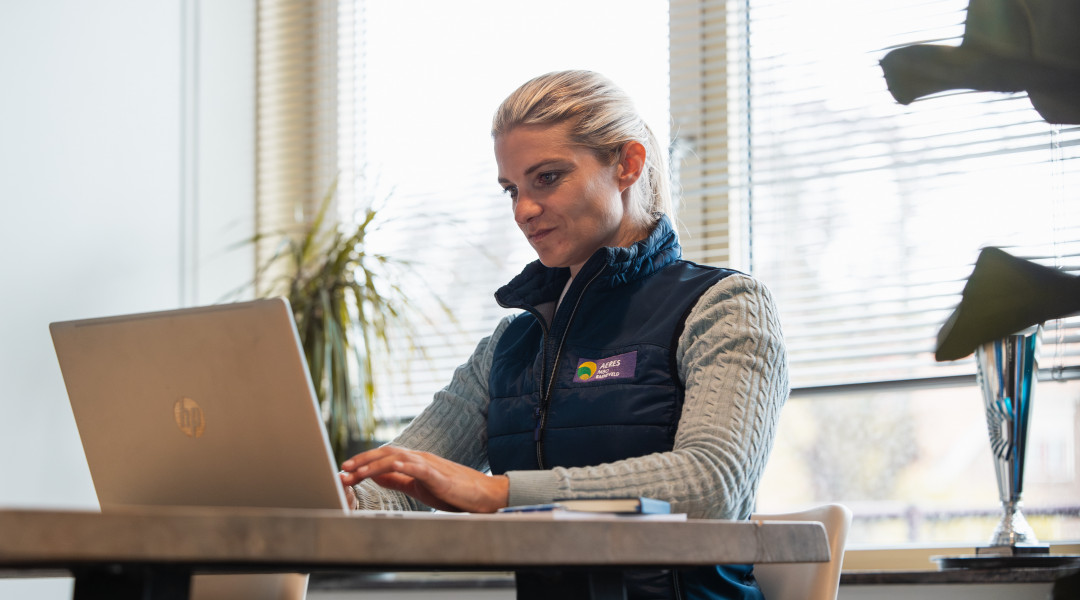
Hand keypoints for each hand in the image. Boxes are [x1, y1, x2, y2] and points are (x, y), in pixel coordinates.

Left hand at [339, 446, 508, 512]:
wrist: (483, 495)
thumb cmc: (453, 491)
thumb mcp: (419, 486)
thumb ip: (398, 479)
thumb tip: (376, 475)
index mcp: (414, 461)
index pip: (384, 457)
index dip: (363, 462)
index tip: (345, 471)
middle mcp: (420, 458)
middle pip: (386, 453)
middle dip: (362, 461)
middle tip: (343, 469)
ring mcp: (429, 464)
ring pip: (396, 458)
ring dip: (374, 464)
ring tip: (357, 472)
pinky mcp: (438, 475)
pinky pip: (417, 467)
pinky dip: (401, 466)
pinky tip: (387, 469)